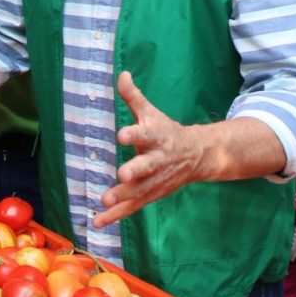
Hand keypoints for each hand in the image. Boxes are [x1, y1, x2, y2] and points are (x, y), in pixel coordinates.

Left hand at [93, 71, 202, 228]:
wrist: (197, 156)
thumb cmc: (166, 131)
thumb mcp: (151, 113)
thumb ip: (133, 97)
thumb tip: (121, 74)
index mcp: (157, 137)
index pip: (145, 134)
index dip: (134, 134)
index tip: (122, 135)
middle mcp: (158, 161)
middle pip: (146, 167)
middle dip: (134, 171)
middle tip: (121, 175)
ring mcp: (156, 180)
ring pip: (139, 191)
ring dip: (122, 198)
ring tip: (103, 202)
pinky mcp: (151, 194)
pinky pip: (133, 207)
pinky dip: (116, 216)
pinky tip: (98, 222)